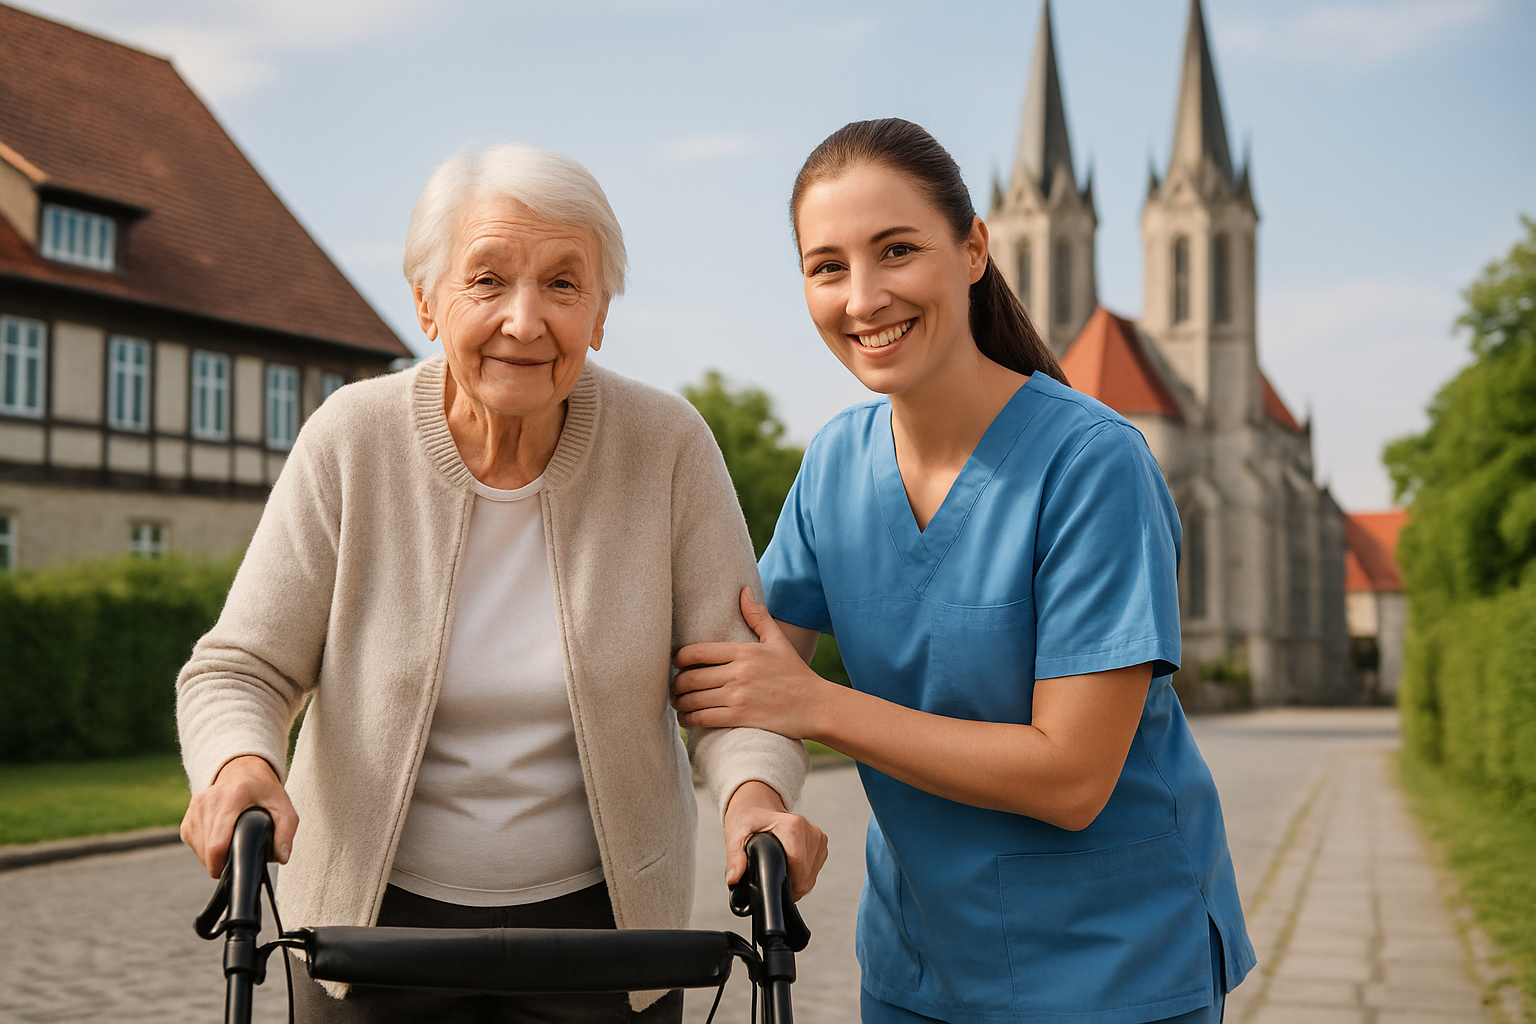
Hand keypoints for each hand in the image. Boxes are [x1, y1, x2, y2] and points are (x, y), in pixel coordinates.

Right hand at [180, 755, 298, 878]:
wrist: (243, 770)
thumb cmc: (264, 791)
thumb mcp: (284, 806)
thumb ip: (286, 831)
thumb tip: (281, 857)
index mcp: (233, 797)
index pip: (218, 843)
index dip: (224, 863)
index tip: (236, 866)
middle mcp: (209, 801)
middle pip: (207, 850)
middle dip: (223, 862)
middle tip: (240, 854)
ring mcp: (195, 809)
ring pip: (199, 849)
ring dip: (214, 856)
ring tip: (233, 843)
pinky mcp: (187, 817)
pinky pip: (193, 843)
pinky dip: (205, 848)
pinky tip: (221, 838)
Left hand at [672, 589, 830, 738]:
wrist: (815, 706)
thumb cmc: (795, 673)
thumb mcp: (778, 641)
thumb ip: (758, 616)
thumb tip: (743, 591)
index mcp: (744, 652)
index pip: (697, 652)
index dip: (679, 659)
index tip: (676, 664)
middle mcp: (738, 673)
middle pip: (691, 678)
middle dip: (676, 684)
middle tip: (674, 687)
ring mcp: (738, 696)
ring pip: (693, 700)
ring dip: (679, 703)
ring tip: (677, 704)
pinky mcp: (740, 718)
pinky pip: (704, 718)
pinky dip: (689, 719)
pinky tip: (687, 719)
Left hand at [722, 781, 828, 900]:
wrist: (757, 804)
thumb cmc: (748, 818)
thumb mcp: (735, 836)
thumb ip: (735, 858)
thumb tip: (734, 878)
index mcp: (793, 825)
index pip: (798, 866)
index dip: (786, 883)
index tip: (772, 886)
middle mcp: (810, 830)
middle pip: (805, 874)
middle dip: (789, 884)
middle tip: (768, 875)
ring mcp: (817, 837)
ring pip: (811, 876)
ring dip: (796, 881)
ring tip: (777, 866)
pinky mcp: (821, 843)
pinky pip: (814, 870)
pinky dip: (802, 875)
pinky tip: (787, 865)